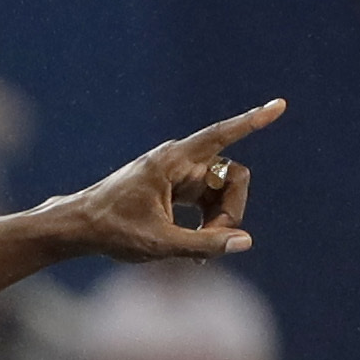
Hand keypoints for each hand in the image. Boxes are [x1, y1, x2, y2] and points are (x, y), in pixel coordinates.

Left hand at [57, 100, 282, 262]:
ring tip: (198, 253)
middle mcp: (179, 161)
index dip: (253, 122)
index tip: (279, 106)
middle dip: (230, 212)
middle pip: (231, 178)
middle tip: (211, 245)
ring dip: (218, 223)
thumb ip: (204, 245)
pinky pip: (208, 201)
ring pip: (222, 193)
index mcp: (173, 161)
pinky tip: (197, 250)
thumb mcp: (159, 244)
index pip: (222, 135)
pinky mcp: (177, 189)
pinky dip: (208, 224)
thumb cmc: (113, 230)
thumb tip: (245, 242)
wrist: (80, 227)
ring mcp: (179, 174)